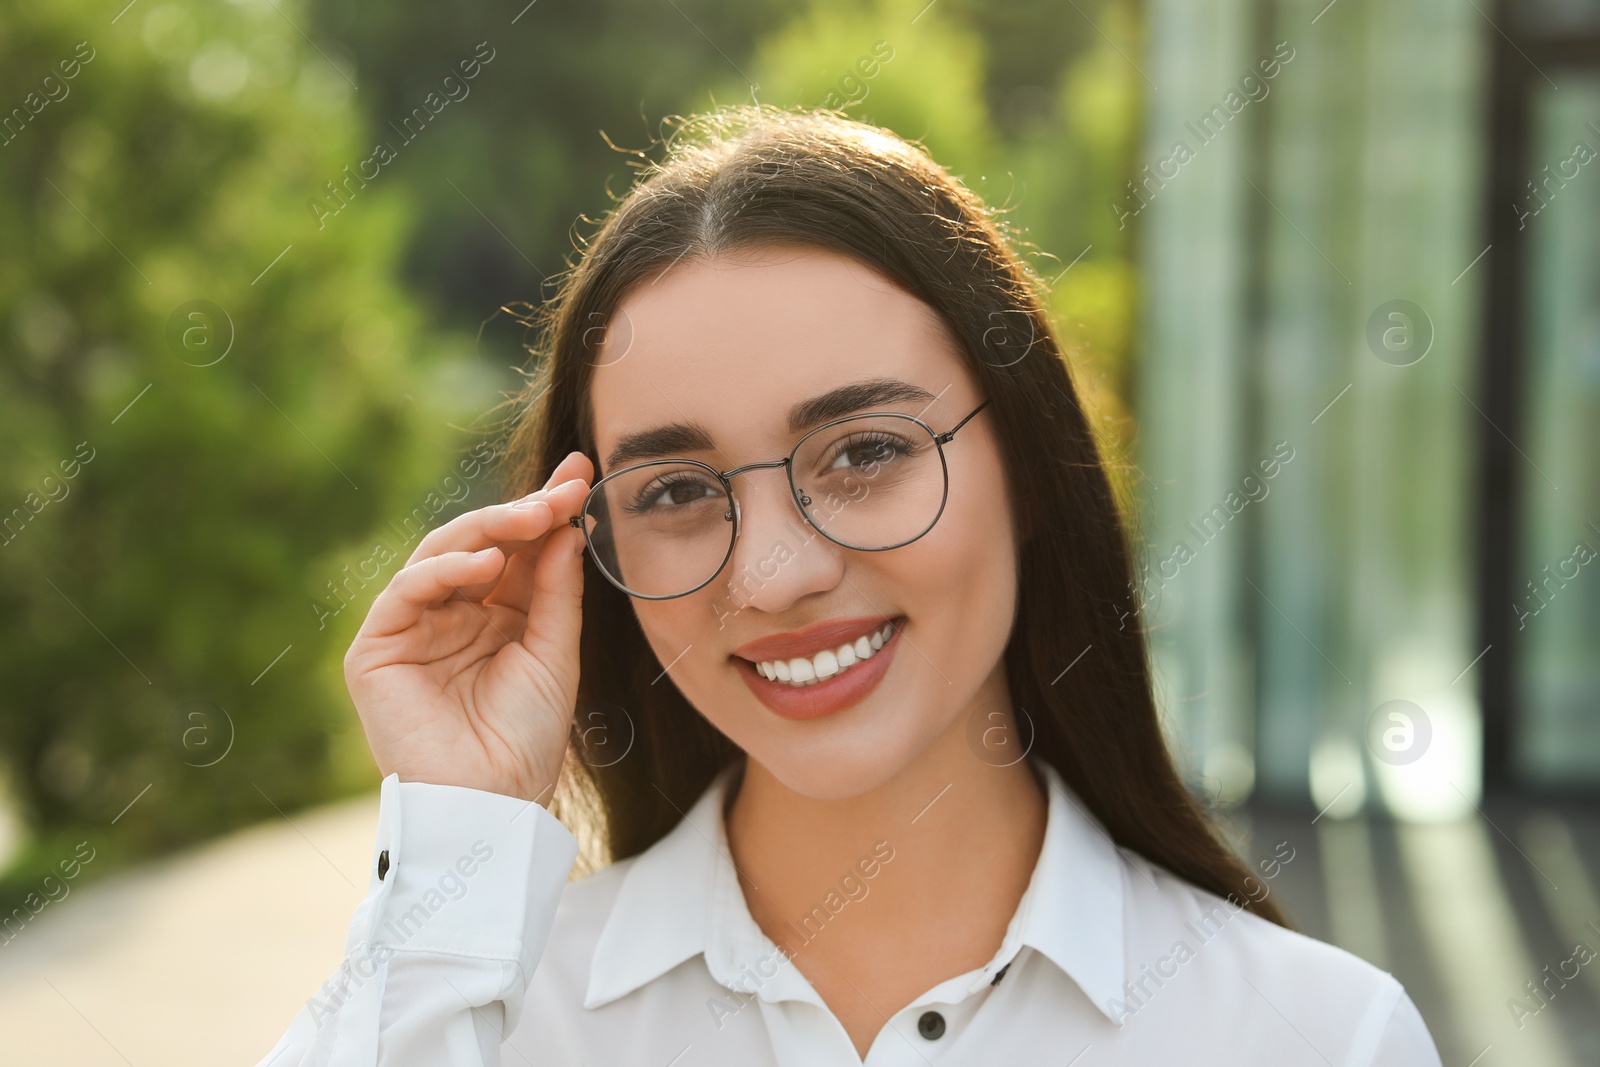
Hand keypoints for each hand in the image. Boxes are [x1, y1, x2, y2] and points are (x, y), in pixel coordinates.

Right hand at [343, 450, 593, 805]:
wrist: (490, 805)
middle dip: (524, 510)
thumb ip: (558, 589)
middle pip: (483, 543)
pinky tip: (486, 564)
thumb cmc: (526, 740)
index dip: (547, 511)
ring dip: (491, 528)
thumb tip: (567, 524)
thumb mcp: (556, 654)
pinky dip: (446, 569)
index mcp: (496, 617)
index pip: (520, 550)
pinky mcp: (378, 649)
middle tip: (565, 488)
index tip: (583, 475)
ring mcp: (413, 628)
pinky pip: (408, 590)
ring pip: (443, 553)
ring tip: (534, 516)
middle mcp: (453, 615)